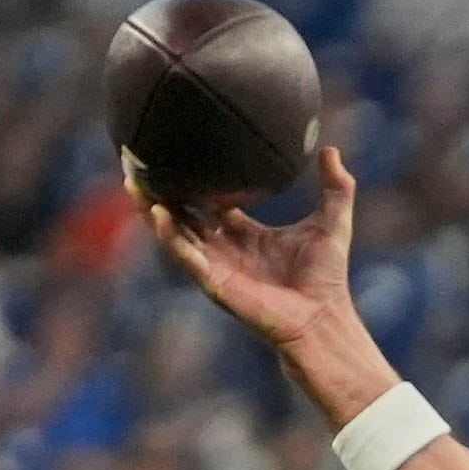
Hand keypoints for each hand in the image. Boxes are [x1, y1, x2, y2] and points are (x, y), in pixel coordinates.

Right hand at [136, 143, 364, 365]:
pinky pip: (186, 256)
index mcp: (244, 233)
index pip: (210, 201)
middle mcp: (225, 247)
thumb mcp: (332, 224)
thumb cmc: (326, 277)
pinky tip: (158, 213)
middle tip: (141, 161)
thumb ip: (335, 188)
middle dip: (162, 190)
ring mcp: (216, 265)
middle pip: (184, 213)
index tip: (179, 152)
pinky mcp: (214, 282)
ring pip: (175, 232)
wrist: (323, 319)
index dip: (195, 180)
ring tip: (133, 182)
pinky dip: (170, 235)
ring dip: (152, 209)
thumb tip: (331, 150)